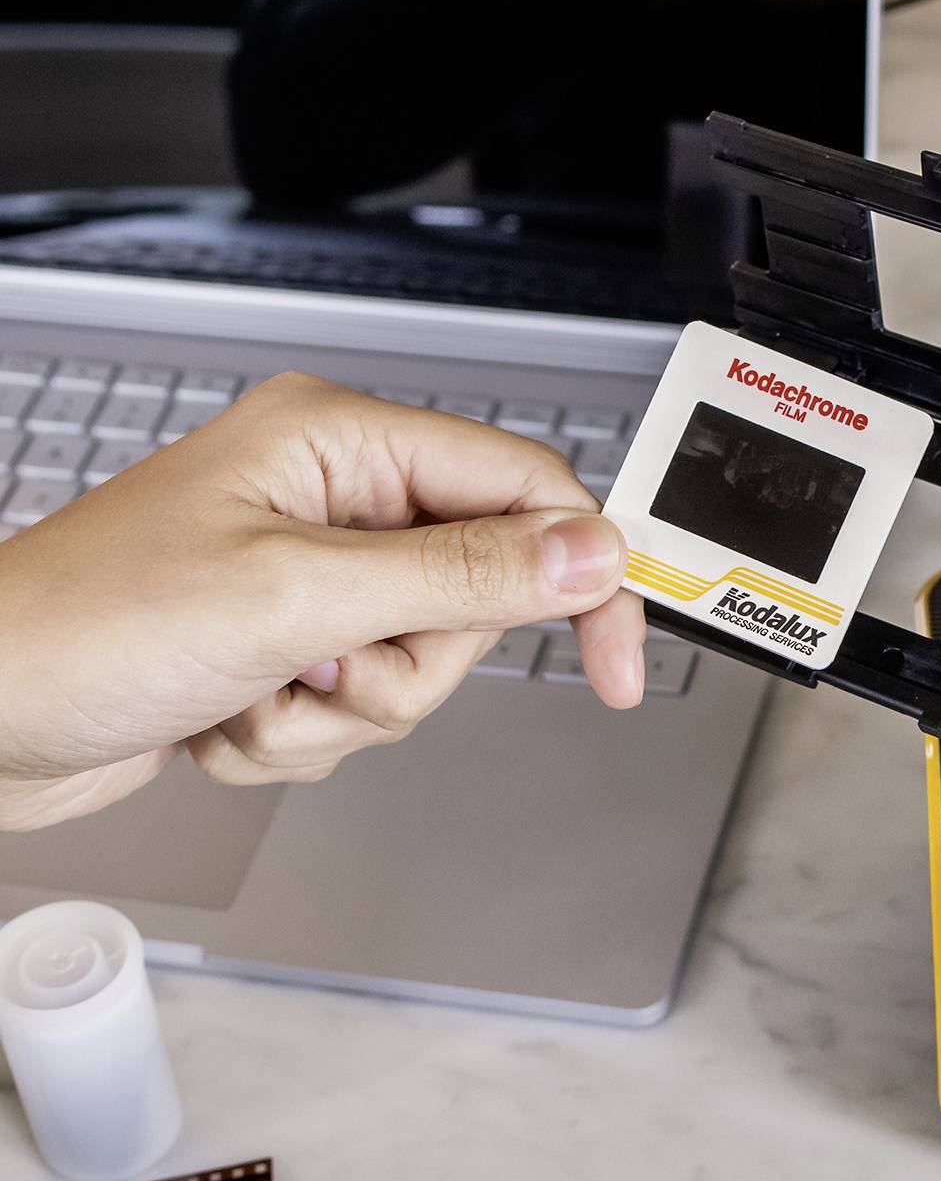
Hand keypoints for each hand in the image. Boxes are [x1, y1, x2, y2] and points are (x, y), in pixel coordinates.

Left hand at [0, 373, 645, 828]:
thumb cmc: (85, 628)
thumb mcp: (297, 598)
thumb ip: (460, 575)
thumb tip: (590, 554)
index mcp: (341, 443)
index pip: (527, 489)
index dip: (584, 575)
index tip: (616, 662)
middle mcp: (333, 500)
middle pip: (477, 598)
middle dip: (405, 665)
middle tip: (325, 664)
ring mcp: (307, 578)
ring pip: (419, 668)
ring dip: (342, 712)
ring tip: (254, 691)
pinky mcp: (284, 647)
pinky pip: (358, 711)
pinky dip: (300, 738)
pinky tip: (225, 717)